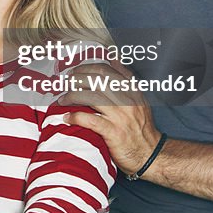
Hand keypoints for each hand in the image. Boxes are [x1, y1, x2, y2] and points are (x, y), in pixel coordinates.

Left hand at [59, 61, 162, 175]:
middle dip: (77, 79)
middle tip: (66, 83)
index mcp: (132, 91)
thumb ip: (126, 79)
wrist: (150, 154)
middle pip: (97, 80)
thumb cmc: (141, 128)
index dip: (87, 68)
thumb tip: (113, 58)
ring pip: (92, 96)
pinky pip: (91, 120)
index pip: (106, 71)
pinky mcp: (114, 133)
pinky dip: (76, 116)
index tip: (75, 71)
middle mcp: (127, 101)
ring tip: (62, 99)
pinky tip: (67, 117)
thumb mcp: (139, 100)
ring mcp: (121, 116)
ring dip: (72, 95)